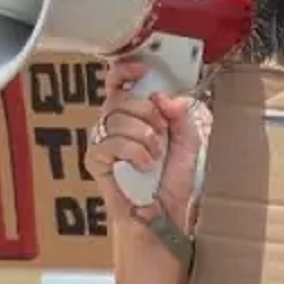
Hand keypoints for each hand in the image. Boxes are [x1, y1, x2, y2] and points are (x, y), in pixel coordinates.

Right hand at [83, 60, 209, 233]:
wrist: (164, 213)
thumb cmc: (172, 181)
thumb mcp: (187, 140)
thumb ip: (180, 114)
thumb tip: (162, 96)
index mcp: (134, 114)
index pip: (118, 82)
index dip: (125, 70)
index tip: (141, 70)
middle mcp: (115, 124)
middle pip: (119, 97)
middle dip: (146, 111)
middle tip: (161, 131)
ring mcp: (103, 141)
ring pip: (115, 117)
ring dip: (143, 136)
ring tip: (155, 154)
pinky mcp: (96, 160)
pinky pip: (109, 142)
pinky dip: (132, 151)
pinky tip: (143, 164)